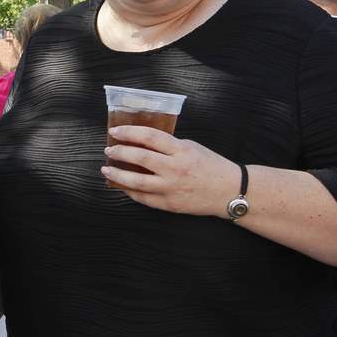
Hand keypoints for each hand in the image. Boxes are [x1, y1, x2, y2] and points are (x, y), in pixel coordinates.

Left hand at [101, 125, 238, 216]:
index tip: (115, 131)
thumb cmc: (211, 166)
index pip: (149, 137)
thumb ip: (169, 145)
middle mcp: (175, 169)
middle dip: (119, 152)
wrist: (230, 191)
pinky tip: (121, 185)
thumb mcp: (192, 147)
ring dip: (117, 174)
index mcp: (181, 151)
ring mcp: (171, 188)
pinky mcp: (169, 204)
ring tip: (107, 169)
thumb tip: (143, 143)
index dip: (129, 132)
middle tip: (109, 150)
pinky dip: (129, 191)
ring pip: (136, 182)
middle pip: (139, 158)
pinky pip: (143, 198)